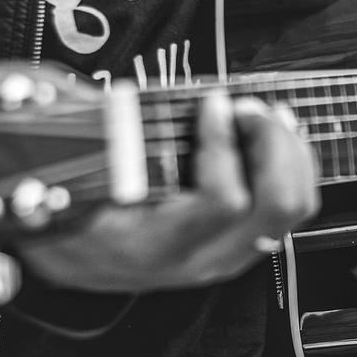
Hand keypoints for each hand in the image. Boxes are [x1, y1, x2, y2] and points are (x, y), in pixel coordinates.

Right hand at [17, 92, 319, 291]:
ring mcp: (223, 255)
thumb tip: (156, 98)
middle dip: (273, 142)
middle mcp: (200, 258)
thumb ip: (112, 130)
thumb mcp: (74, 167)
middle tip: (246, 108)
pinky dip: (288, 165)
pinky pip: (285, 208)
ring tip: (263, 115)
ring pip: (292, 208)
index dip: (224, 142)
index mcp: (155, 246)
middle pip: (277, 206)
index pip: (224, 201)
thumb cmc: (66, 205)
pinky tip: (269, 134)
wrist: (64, 250)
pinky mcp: (236, 243)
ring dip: (288, 151)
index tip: (211, 103)